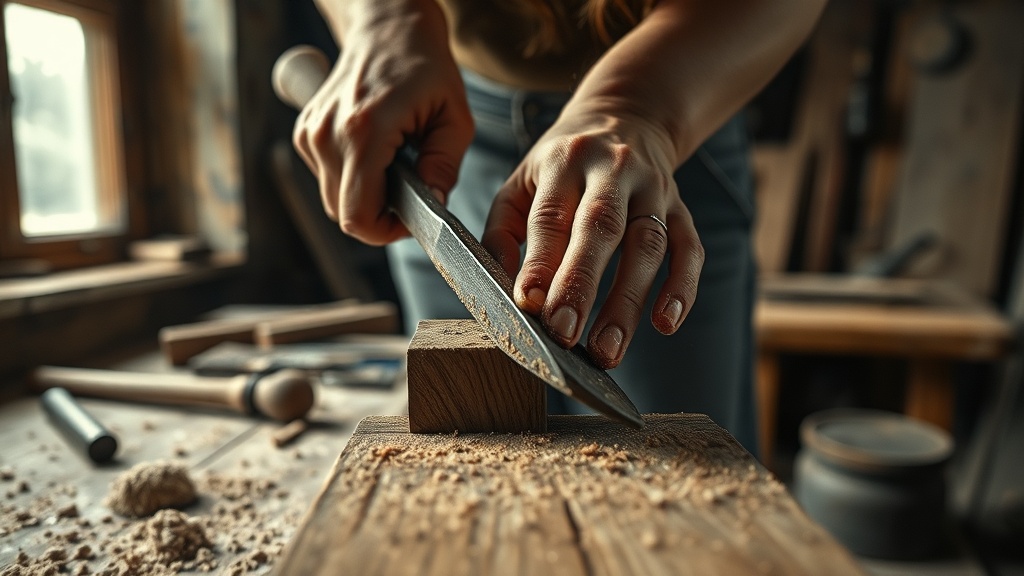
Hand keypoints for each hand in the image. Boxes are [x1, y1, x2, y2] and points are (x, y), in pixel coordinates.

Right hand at [293, 1, 473, 244]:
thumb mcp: (454, 118)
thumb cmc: (424, 68)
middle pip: (343, 214)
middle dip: (379, 216)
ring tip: (393, 166)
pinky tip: (374, 154)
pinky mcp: (304, 132)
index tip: (409, 220)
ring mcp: (309, 133)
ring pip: (333, 200)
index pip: (357, 215)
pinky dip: (351, 178)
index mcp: (364, 131)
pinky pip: (327, 179)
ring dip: (365, 196)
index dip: (385, 232)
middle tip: (409, 193)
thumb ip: (444, 168)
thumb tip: (434, 207)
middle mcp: (327, 133)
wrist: (387, 29)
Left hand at [482, 103, 703, 368]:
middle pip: (601, 228)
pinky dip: (682, 287)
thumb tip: (508, 294)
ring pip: (647, 244)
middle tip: (565, 334)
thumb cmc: (561, 166)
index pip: (551, 215)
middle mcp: (612, 170)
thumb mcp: (521, 182)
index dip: (541, 261)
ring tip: (607, 351)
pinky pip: (689, 249)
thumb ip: (503, 233)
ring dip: (628, 301)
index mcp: (564, 162)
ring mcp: (654, 189)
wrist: (626, 117)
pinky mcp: (682, 208)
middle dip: (582, 284)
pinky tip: (666, 323)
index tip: (530, 304)